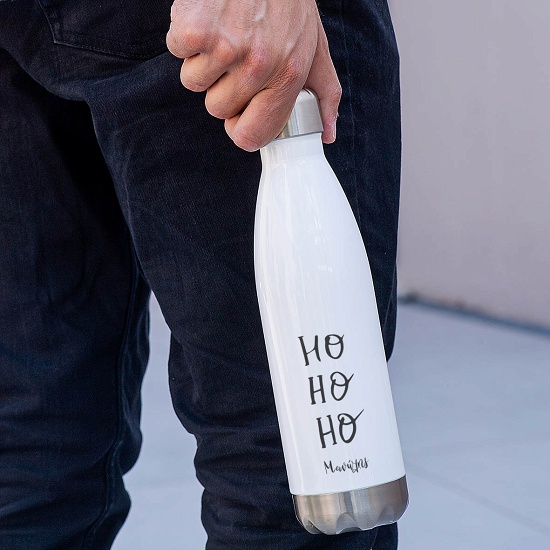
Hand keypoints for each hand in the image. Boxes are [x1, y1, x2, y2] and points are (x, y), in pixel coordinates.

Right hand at [166, 0, 340, 150]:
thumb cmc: (287, 0)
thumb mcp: (316, 44)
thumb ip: (324, 91)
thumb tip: (327, 134)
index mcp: (289, 75)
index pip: (252, 135)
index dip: (240, 128)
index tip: (238, 115)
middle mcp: (258, 66)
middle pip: (217, 109)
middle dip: (221, 85)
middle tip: (235, 53)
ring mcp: (224, 48)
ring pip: (194, 83)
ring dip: (202, 60)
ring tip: (224, 30)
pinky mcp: (194, 30)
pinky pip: (177, 52)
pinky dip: (185, 36)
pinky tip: (207, 16)